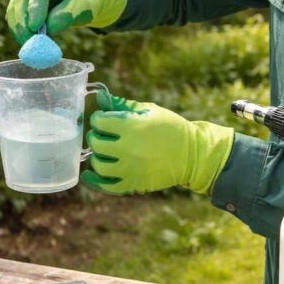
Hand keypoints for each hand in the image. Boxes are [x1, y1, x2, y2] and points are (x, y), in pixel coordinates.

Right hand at [5, 0, 127, 43]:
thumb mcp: (83, 6)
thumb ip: (66, 16)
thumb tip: (47, 31)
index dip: (35, 9)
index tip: (35, 28)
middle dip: (24, 23)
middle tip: (30, 43)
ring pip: (14, 9)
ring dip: (19, 30)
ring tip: (31, 47)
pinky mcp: (19, 1)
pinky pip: (13, 17)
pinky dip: (18, 31)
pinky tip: (28, 42)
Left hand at [82, 91, 233, 194]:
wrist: (192, 155)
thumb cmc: (171, 128)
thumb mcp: (150, 111)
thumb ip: (123, 105)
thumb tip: (100, 97)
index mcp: (132, 127)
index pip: (99, 122)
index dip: (98, 119)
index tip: (104, 119)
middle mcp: (129, 148)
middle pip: (96, 143)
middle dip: (96, 136)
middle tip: (103, 135)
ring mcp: (130, 168)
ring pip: (98, 165)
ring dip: (96, 156)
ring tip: (103, 152)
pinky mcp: (134, 184)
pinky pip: (106, 185)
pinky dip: (95, 179)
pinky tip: (90, 173)